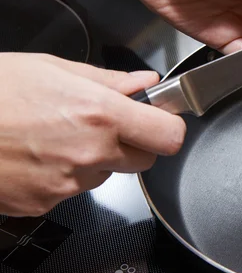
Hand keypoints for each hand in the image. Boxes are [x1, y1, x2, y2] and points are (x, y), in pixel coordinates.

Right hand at [0, 53, 185, 216]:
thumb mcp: (52, 68)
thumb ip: (108, 80)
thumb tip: (143, 85)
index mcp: (99, 114)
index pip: (170, 137)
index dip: (168, 128)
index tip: (159, 121)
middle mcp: (90, 153)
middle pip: (145, 160)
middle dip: (133, 143)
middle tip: (103, 124)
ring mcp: (67, 184)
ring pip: (107, 175)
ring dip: (96, 158)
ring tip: (57, 135)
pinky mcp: (45, 204)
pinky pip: (73, 190)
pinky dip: (66, 175)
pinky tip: (39, 154)